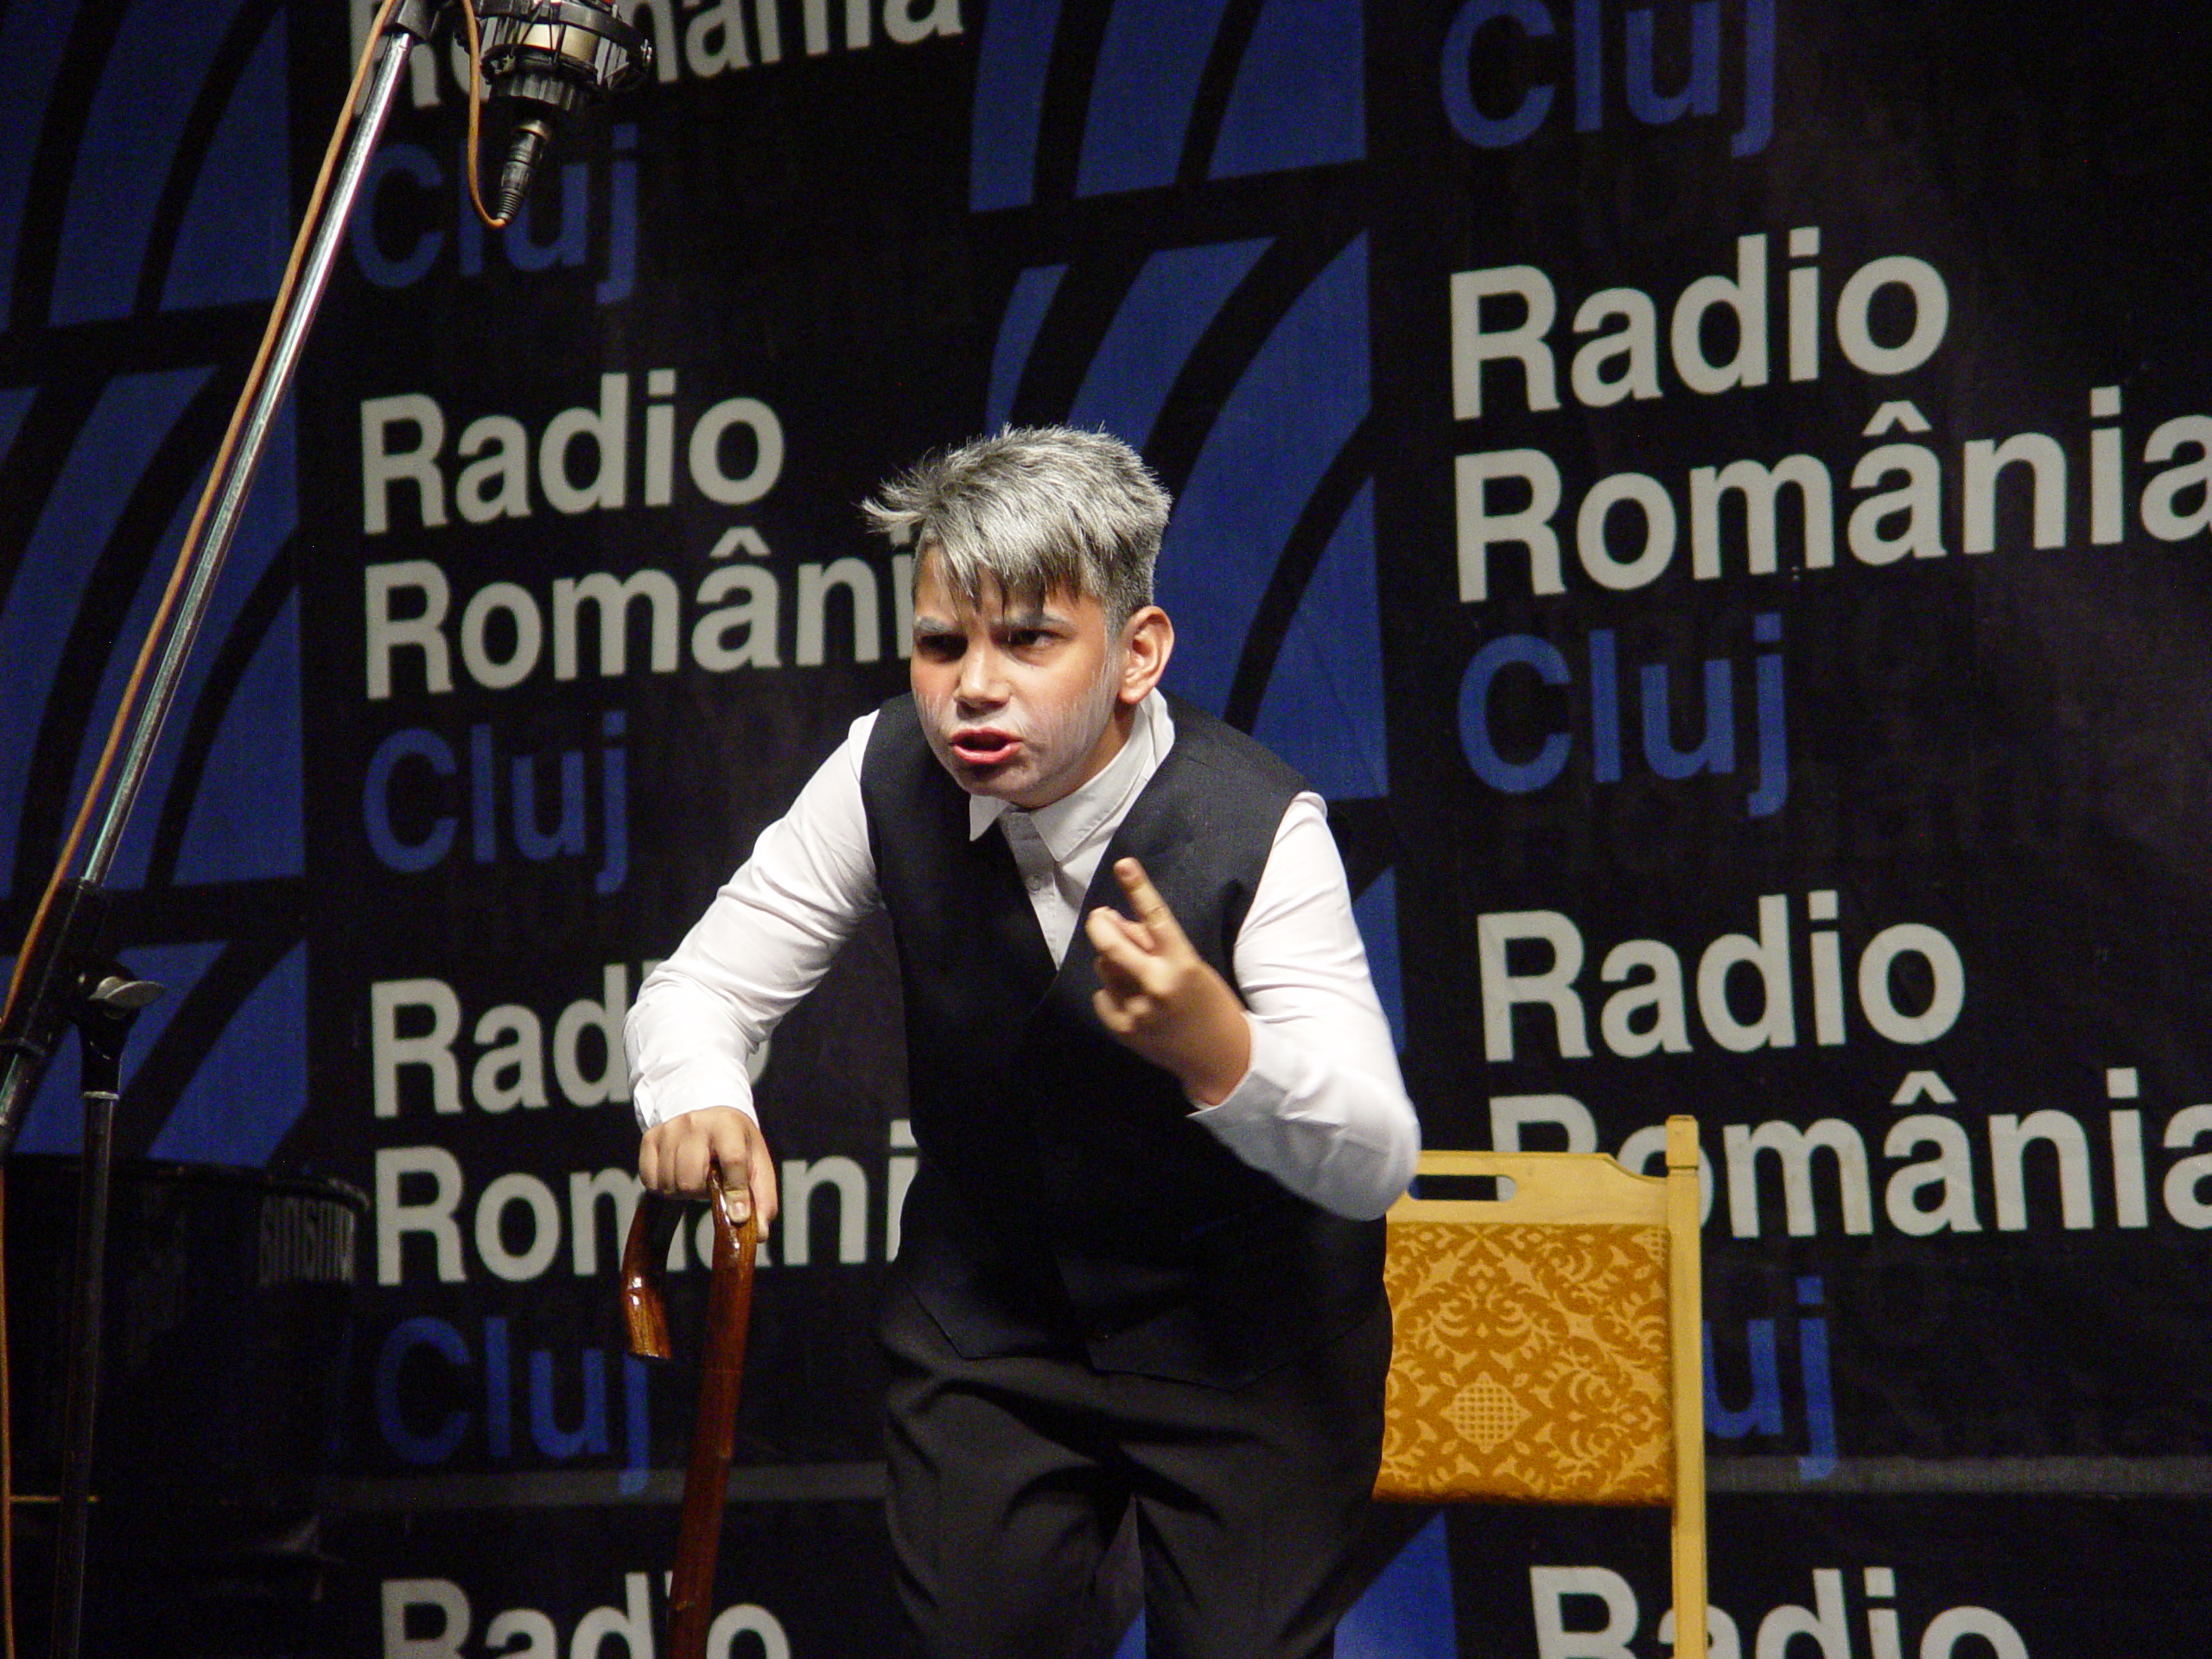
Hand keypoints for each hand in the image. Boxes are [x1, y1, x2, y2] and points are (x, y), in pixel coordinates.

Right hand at [638, 1105, 778, 1227]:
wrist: (709, 1118)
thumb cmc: (737, 1145)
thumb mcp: (757, 1165)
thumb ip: (762, 1199)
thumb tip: (758, 1234)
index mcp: (728, 1125)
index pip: (732, 1160)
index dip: (736, 1192)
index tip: (738, 1215)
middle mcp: (695, 1122)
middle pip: (691, 1180)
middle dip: (702, 1192)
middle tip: (711, 1184)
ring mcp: (669, 1129)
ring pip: (669, 1184)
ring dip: (684, 1192)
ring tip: (696, 1178)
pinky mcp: (650, 1137)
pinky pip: (650, 1181)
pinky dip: (664, 1187)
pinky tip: (678, 1175)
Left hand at [1084, 857, 1251, 1104]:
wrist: (1219, 1058)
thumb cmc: (1210, 1003)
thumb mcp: (1192, 966)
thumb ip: (1155, 945)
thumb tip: (1115, 922)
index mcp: (1182, 965)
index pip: (1156, 918)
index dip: (1138, 888)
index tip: (1124, 864)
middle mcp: (1156, 986)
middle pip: (1110, 944)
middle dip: (1100, 924)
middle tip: (1101, 916)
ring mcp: (1136, 1010)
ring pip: (1104, 967)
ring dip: (1112, 960)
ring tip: (1134, 970)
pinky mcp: (1122, 1029)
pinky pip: (1102, 994)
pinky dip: (1112, 990)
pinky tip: (1132, 999)